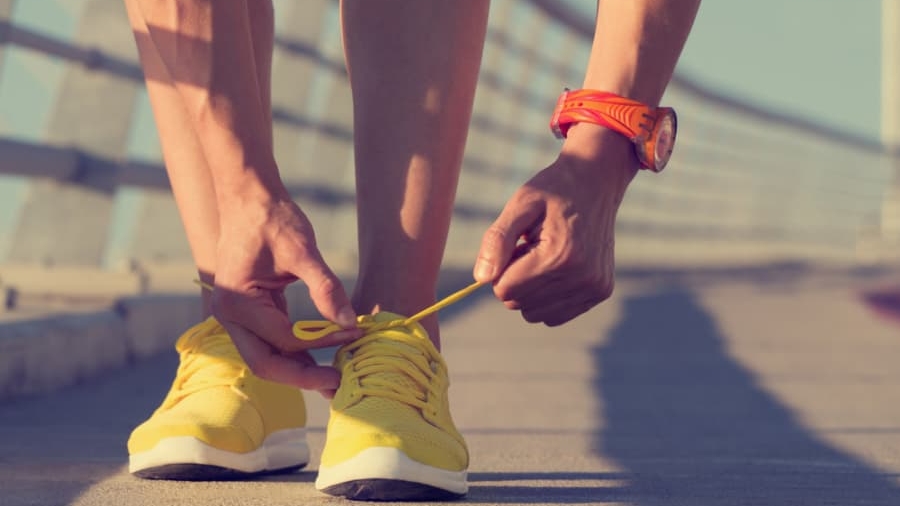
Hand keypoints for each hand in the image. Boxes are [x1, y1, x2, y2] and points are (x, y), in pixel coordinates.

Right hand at [211, 186, 360, 395]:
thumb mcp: (302, 249)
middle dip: (303, 376)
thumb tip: (350, 322)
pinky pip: (269, 341)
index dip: (322, 342)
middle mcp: (229, 316)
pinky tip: (320, 354)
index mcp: (237, 302)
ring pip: (266, 358)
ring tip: (334, 376)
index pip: (285, 339)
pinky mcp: (247, 312)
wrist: (248, 197)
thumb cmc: (271, 218)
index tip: (354, 334)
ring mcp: (234, 317)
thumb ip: (325, 287)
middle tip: (339, 385)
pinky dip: (294, 350)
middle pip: (266, 364)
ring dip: (299, 368)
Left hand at [473, 125, 637, 325]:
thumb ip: (496, 241)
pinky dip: (548, 297)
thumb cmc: (553, 191)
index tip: (517, 245)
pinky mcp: (600, 292)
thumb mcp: (520, 205)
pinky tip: (558, 268)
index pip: (504, 289)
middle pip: (518, 303)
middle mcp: (581, 277)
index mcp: (559, 256)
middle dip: (516, 279)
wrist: (596, 182)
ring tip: (546, 257)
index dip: (501, 268)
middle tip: (532, 248)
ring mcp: (594, 287)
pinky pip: (556, 315)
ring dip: (532, 290)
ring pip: (536, 314)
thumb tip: (481, 278)